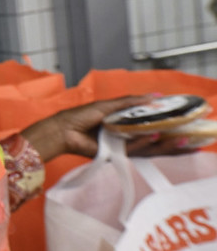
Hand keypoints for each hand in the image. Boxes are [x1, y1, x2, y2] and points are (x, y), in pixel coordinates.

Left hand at [21, 94, 191, 161]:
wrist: (63, 130)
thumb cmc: (81, 116)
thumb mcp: (109, 105)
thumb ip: (131, 102)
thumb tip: (154, 95)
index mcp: (123, 123)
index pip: (149, 124)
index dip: (165, 124)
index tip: (182, 121)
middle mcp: (124, 136)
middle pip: (151, 139)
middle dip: (170, 139)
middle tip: (187, 136)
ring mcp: (120, 146)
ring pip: (146, 146)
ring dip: (162, 142)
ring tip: (177, 137)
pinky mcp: (115, 155)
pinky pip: (133, 149)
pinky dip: (144, 143)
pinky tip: (154, 136)